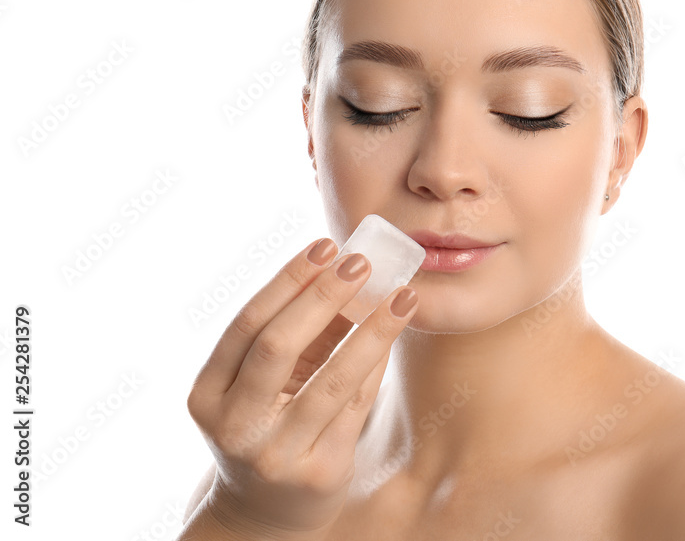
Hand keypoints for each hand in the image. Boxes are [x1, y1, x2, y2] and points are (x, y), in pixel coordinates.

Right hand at [185, 238, 418, 538]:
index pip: (246, 325)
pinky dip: (377, 364)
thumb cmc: (266, 424)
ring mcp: (276, 455)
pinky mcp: (319, 474)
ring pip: (331, 380)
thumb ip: (290, 337)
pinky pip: (357, 406)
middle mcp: (235, 427)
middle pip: (277, 347)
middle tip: (361, 262)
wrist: (264, 513)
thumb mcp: (258, 386)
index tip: (324, 246)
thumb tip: (343, 271)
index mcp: (208, 396)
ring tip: (401, 296)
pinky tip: (395, 334)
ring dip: (371, 331)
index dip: (287, 280)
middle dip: (322, 297)